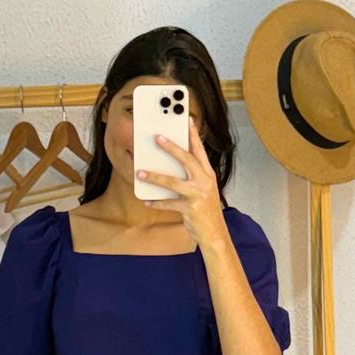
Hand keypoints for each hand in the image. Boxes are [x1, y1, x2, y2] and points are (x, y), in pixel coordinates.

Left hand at [136, 118, 225, 249]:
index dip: (193, 135)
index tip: (186, 120)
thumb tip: (170, 164)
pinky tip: (146, 201)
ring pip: (172, 182)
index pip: (200, 150)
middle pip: (187, 159)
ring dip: (154, 177)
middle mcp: (204, 181)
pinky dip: (156, 203)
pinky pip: (168, 204)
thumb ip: (192, 176)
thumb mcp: (203, 189)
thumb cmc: (206, 210)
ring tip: (139, 172)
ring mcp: (198, 195)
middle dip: (171, 147)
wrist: (215, 233)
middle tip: (157, 138)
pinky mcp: (190, 208)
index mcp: (208, 174)